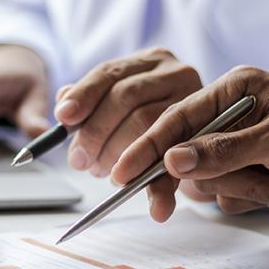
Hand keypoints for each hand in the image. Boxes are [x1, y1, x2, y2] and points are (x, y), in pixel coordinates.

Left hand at [54, 48, 202, 177]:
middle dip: (96, 131)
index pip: (110, 72)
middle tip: (80, 160)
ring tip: (101, 171)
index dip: (83, 95)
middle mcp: (177, 74)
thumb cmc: (148, 120)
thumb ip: (92, 100)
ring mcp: (196, 104)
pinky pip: (175, 162)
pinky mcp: (205, 138)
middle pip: (125, 96)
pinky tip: (154, 207)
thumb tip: (64, 103)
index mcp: (151, 61)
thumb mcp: (120, 103)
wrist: (200, 143)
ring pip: (146, 124)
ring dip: (117, 154)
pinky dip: (160, 190)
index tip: (63, 119)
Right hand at [111, 66, 268, 221]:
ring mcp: (240, 148)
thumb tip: (173, 160)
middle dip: (182, 179)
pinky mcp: (250, 174)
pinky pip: (227, 195)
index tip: (122, 170)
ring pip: (206, 179)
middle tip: (158, 209)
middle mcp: (233, 116)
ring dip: (239, 190)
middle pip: (182, 151)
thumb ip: (224, 151)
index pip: (179, 117)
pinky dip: (253, 198)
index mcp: (237, 89)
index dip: (148, 145)